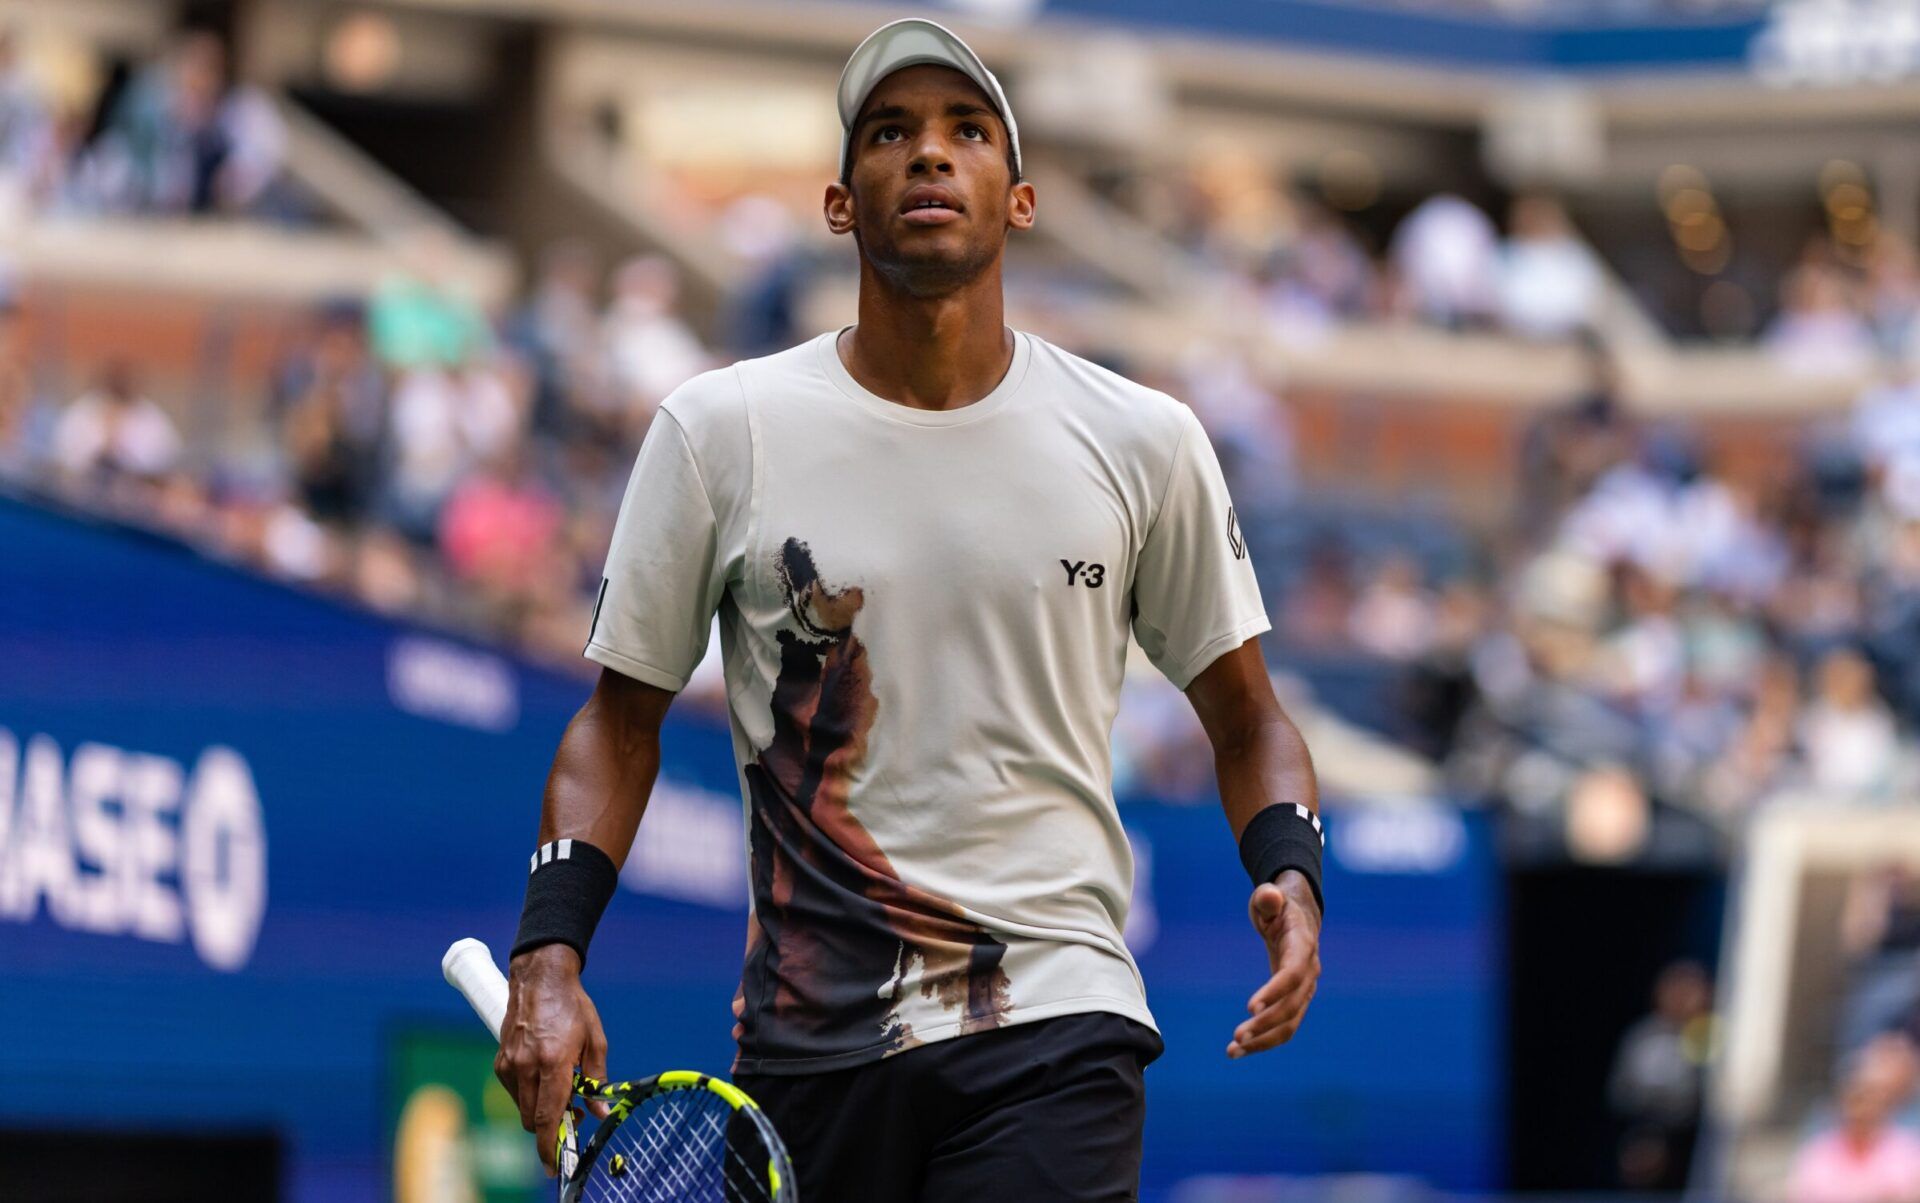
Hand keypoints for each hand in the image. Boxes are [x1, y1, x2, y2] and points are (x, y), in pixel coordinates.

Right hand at [495, 944, 609, 1176]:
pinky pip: (515, 1093)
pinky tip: (545, 1079)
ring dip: (541, 1111)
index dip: (551, 1144)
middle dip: (552, 1128)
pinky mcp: (500, 1062)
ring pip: (524, 1109)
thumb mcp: (594, 1039)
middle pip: (534, 1119)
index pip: (549, 1114)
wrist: (539, 979)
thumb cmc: (572, 1006)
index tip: (554, 1164)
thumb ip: (596, 1077)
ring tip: (563, 1092)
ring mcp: (509, 1064)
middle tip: (575, 1117)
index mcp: (553, 1060)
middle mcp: (527, 1066)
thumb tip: (600, 1110)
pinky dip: (530, 1096)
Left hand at [1228, 871, 1320, 1058]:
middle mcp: (1309, 972)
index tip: (1250, 1007)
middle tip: (1236, 1037)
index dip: (1274, 991)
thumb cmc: (1277, 906)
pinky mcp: (1295, 1001)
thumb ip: (1269, 898)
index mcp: (1303, 946)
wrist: (1295, 917)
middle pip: (1291, 1006)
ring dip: (1263, 1041)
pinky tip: (1239, 1050)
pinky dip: (1263, 1040)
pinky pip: (1284, 1027)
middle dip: (1265, 1024)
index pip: (1292, 974)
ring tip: (1232, 1051)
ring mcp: (1305, 990)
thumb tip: (1269, 895)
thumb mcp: (1270, 897)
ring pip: (1290, 1024)